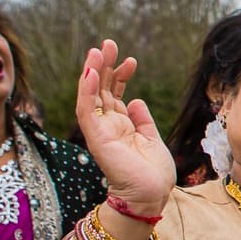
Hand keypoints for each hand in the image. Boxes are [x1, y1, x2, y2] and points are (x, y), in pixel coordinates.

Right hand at [76, 40, 175, 214]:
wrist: (150, 196)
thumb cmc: (152, 174)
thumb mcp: (151, 139)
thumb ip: (142, 120)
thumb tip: (137, 100)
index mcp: (121, 126)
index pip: (115, 94)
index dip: (121, 75)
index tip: (130, 59)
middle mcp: (108, 126)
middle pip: (102, 90)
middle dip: (105, 66)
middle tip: (109, 43)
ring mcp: (101, 131)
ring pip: (91, 95)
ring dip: (93, 72)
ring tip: (97, 51)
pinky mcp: (97, 138)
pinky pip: (87, 111)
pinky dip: (88, 91)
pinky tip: (91, 73)